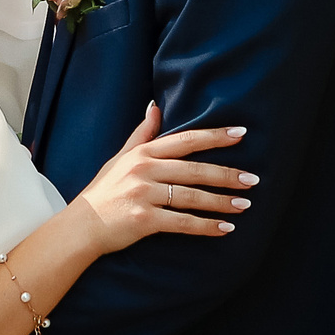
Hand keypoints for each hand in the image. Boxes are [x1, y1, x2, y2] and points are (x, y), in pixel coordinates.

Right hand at [73, 103, 253, 253]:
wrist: (80, 226)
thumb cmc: (102, 191)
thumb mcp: (119, 158)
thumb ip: (141, 134)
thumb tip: (155, 106)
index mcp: (142, 154)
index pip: (185, 140)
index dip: (215, 137)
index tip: (241, 134)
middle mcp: (143, 171)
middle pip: (194, 170)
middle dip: (227, 175)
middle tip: (253, 179)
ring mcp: (143, 195)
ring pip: (192, 197)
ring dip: (222, 202)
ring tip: (245, 205)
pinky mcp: (144, 220)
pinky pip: (183, 223)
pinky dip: (206, 226)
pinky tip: (225, 228)